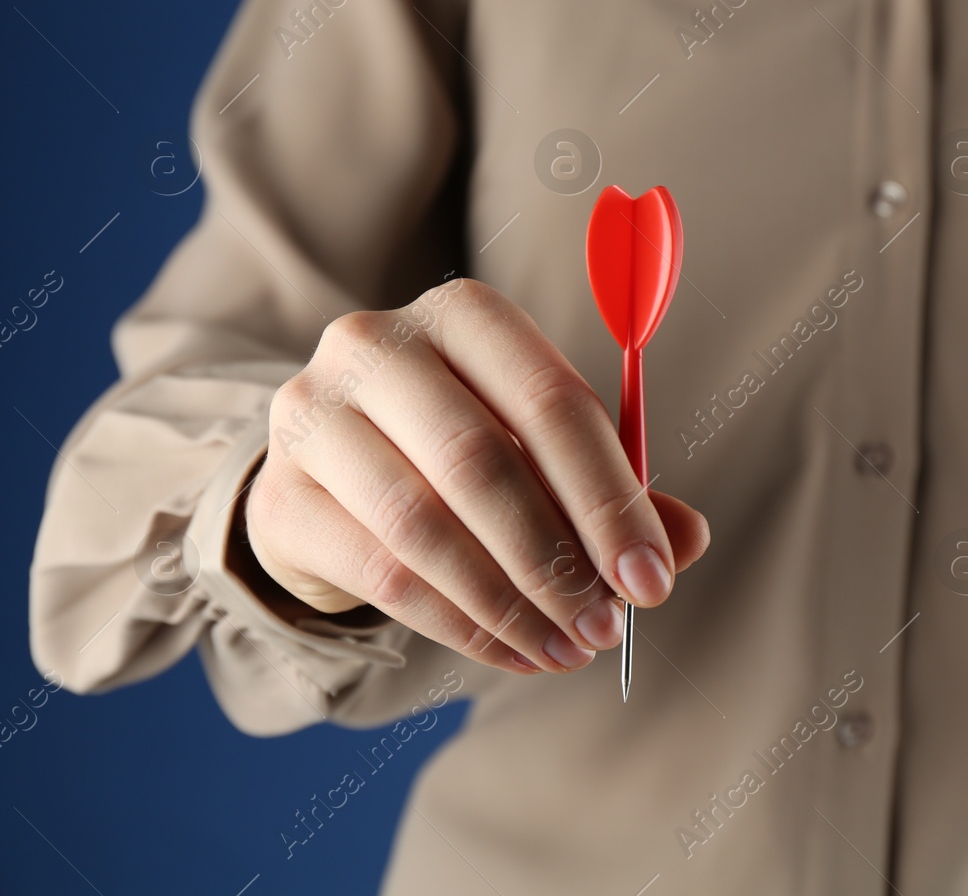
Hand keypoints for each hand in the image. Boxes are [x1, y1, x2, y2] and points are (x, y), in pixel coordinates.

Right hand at [242, 278, 708, 674]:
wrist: (329, 472)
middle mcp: (377, 345)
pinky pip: (382, 574)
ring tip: (569, 651)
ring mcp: (314, 415)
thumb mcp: (539, 449)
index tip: (651, 578)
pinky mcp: (281, 495)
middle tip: (607, 626)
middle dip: (557, 560)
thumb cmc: (458, 448)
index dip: (609, 498)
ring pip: (425, 525)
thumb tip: (685, 542)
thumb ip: (612, 489)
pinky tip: (514, 652)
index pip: (551, 402)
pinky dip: (461, 626)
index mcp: (464, 315)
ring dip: (511, 604)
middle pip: (480, 460)